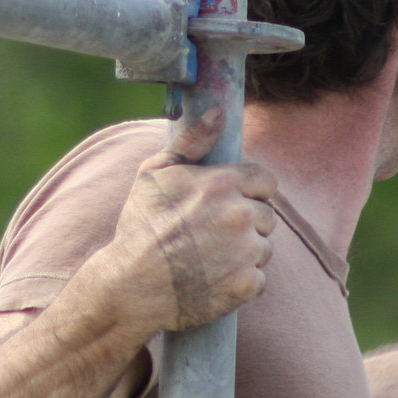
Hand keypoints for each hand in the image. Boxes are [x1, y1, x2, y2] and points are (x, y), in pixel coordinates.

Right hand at [99, 107, 278, 331]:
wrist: (130, 286)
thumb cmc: (140, 226)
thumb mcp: (155, 173)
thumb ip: (192, 140)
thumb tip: (219, 112)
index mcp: (222, 183)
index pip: (266, 181)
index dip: (249, 191)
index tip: (229, 203)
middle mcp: (240, 215)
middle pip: (266, 216)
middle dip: (245, 223)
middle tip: (212, 234)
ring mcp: (246, 252)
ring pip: (264, 247)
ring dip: (245, 252)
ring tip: (210, 257)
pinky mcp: (246, 285)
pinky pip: (258, 278)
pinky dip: (241, 281)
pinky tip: (214, 278)